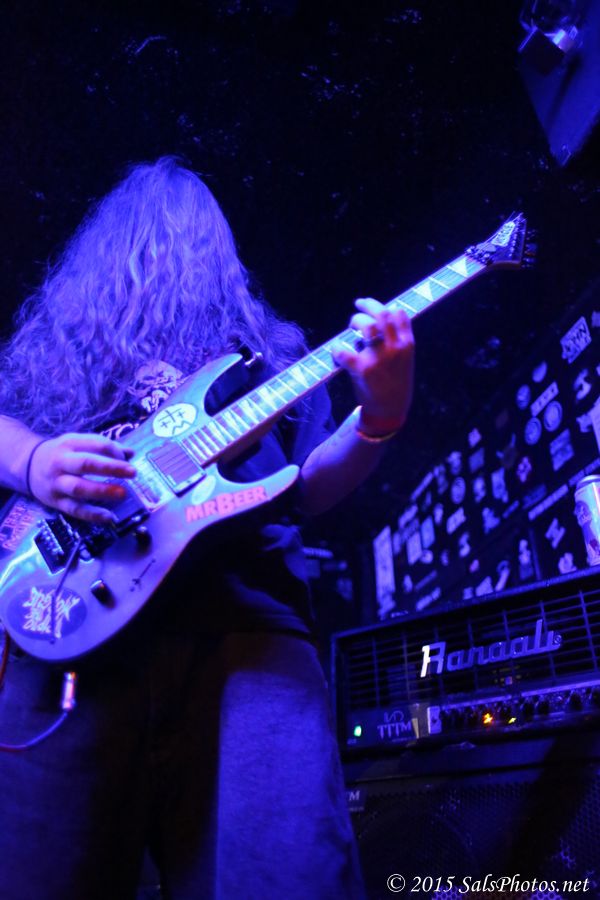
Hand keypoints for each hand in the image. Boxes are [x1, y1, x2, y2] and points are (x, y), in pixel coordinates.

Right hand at [27, 433, 136, 523]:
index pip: (97, 444)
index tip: (128, 460)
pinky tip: (109, 517)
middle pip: (87, 464)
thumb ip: (103, 447)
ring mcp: (57, 483)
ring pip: (79, 488)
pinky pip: (75, 509)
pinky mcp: (56, 502)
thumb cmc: (60, 454)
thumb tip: (131, 453)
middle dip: (111, 467)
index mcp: (70, 444)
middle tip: (133, 472)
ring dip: (102, 491)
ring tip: (122, 494)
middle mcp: (62, 462)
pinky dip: (92, 514)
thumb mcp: (77, 443)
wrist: (27, 466)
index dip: (115, 452)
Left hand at [332, 298, 414, 432]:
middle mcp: (395, 349)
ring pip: (367, 326)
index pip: (399, 314)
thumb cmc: (395, 383)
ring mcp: (378, 358)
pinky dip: (337, 348)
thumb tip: (378, 322)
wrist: (390, 410)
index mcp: (407, 345)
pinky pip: (344, 351)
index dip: (384, 306)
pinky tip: (337, 349)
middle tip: (358, 305)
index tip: (373, 306)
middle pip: (382, 314)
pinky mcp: (362, 370)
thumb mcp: (404, 361)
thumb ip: (396, 341)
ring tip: (351, 327)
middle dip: (367, 305)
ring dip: (356, 321)